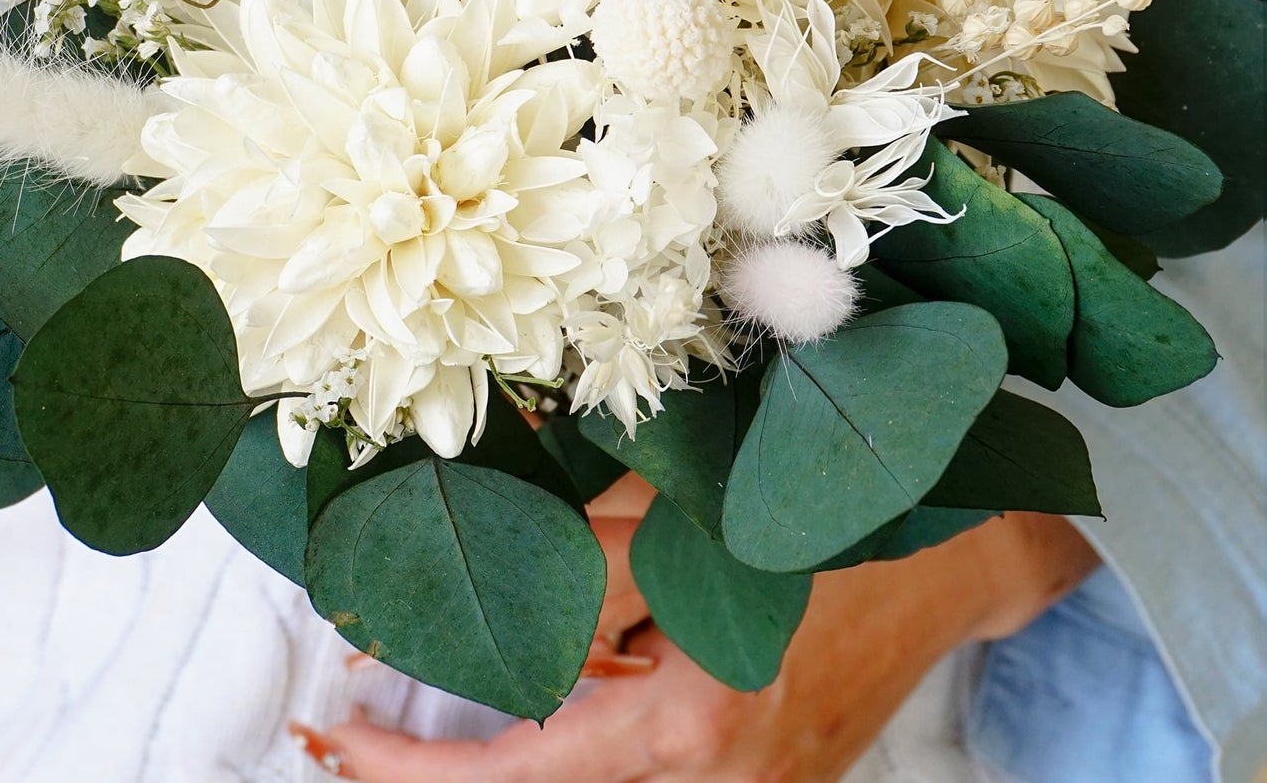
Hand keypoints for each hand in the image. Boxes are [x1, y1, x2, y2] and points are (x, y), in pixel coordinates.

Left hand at [293, 510, 1097, 782]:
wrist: (943, 561)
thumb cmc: (812, 522)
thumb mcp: (679, 525)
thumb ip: (568, 553)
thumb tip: (462, 555)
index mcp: (681, 726)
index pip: (512, 772)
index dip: (409, 765)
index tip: (336, 731)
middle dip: (435, 775)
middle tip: (354, 738)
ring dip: (498, 764)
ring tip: (421, 725)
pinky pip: (637, 775)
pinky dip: (572, 749)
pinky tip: (546, 705)